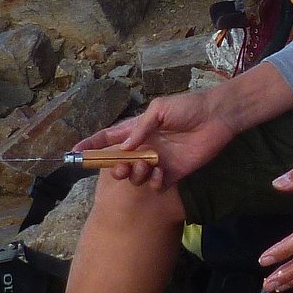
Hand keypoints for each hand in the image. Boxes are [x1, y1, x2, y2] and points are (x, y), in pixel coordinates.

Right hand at [75, 87, 237, 190]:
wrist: (217, 118)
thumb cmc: (187, 107)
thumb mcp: (160, 109)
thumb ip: (140, 128)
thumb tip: (124, 147)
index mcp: (138, 129)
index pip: (109, 138)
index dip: (92, 146)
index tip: (75, 154)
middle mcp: (145, 146)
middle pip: (119, 162)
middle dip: (112, 167)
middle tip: (119, 168)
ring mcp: (158, 161)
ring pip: (135, 176)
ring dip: (134, 175)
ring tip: (143, 168)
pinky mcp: (173, 173)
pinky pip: (156, 185)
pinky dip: (154, 184)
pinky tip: (159, 175)